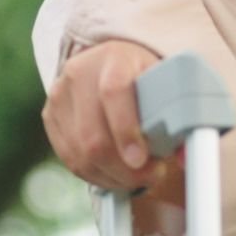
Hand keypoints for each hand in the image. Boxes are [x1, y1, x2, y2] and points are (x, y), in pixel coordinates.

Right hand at [44, 37, 189, 222]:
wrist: (109, 61)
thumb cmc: (144, 75)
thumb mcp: (165, 83)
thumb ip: (179, 116)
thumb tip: (186, 157)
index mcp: (114, 58)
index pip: (114, 92)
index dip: (126, 130)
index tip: (142, 159)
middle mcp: (80, 73)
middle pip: (93, 135)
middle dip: (124, 168)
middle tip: (151, 174)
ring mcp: (60, 95)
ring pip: (80, 153)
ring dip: (113, 176)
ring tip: (137, 176)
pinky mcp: (50, 116)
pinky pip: (70, 159)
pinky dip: (96, 175)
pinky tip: (116, 175)